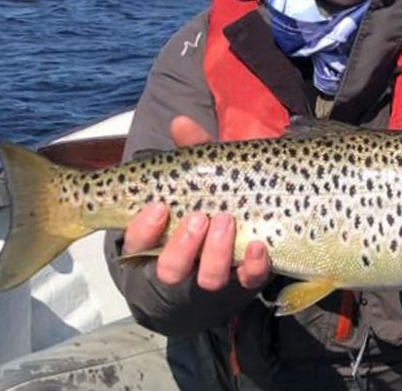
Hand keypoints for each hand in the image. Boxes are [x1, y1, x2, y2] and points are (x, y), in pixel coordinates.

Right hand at [121, 115, 271, 290]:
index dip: (143, 230)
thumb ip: (193, 147)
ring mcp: (218, 268)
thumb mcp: (206, 167)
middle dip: (183, 246)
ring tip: (227, 221)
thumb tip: (180, 122)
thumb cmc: (220, 187)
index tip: (158, 206)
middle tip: (198, 217)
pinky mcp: (249, 272)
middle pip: (171, 269)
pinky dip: (253, 265)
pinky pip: (250, 279)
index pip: (139, 243)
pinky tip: (259, 244)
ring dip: (216, 252)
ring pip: (208, 278)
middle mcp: (187, 258)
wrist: (262, 208)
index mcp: (164, 234)